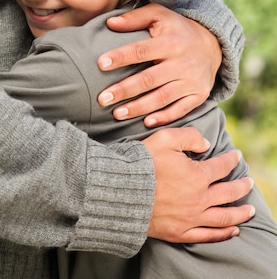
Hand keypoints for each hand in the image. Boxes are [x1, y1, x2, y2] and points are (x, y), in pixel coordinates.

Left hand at [97, 3, 221, 125]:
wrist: (213, 44)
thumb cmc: (177, 29)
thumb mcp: (159, 15)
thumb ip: (135, 18)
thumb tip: (110, 23)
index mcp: (171, 42)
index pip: (141, 50)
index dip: (121, 57)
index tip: (100, 64)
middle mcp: (182, 62)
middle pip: (149, 79)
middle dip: (124, 90)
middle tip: (102, 98)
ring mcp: (191, 81)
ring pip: (162, 98)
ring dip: (138, 108)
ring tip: (117, 113)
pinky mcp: (199, 95)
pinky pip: (180, 110)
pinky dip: (164, 118)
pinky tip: (146, 122)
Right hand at [143, 127, 254, 242]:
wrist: (122, 191)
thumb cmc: (142, 162)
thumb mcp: (165, 138)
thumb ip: (189, 136)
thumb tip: (206, 143)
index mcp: (197, 175)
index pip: (221, 166)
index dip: (231, 159)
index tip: (237, 156)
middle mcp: (199, 198)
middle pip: (228, 193)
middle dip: (241, 186)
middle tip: (249, 182)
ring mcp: (191, 218)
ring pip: (224, 217)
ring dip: (240, 213)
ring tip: (250, 210)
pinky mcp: (181, 232)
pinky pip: (208, 236)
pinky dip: (224, 234)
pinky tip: (233, 230)